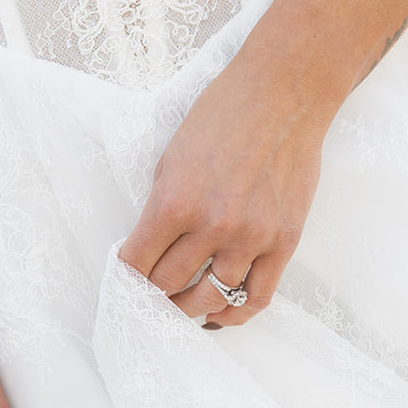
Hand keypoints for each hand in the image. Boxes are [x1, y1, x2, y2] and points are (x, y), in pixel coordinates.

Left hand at [118, 44, 330, 326]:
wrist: (283, 94)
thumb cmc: (223, 115)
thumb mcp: (172, 156)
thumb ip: (162, 205)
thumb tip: (150, 248)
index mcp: (175, 200)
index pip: (136, 262)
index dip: (124, 278)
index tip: (123, 283)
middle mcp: (212, 225)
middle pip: (169, 286)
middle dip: (152, 296)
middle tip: (147, 299)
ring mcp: (252, 237)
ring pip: (212, 298)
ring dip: (190, 308)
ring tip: (180, 307)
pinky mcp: (284, 242)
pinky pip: (257, 296)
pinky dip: (235, 313)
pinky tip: (220, 314)